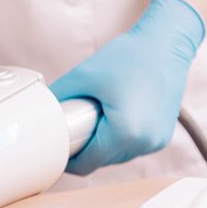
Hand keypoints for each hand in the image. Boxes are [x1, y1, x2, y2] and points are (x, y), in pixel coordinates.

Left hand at [52, 0, 204, 174]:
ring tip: (97, 118)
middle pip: (101, 162)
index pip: (87, 164)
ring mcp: (157, 140)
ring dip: (102, 145)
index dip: (68, 160)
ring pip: (117, 156)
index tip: (57, 150)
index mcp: (126, 133)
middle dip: (85, 148)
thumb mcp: (83, 76)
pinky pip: (132, 147)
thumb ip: (58, 98)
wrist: (167, 42)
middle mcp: (146, 142)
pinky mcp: (162, 135)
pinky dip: (119, 138)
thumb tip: (39, 113)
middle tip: (75, 125)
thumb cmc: (130, 55)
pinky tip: (113, 118)